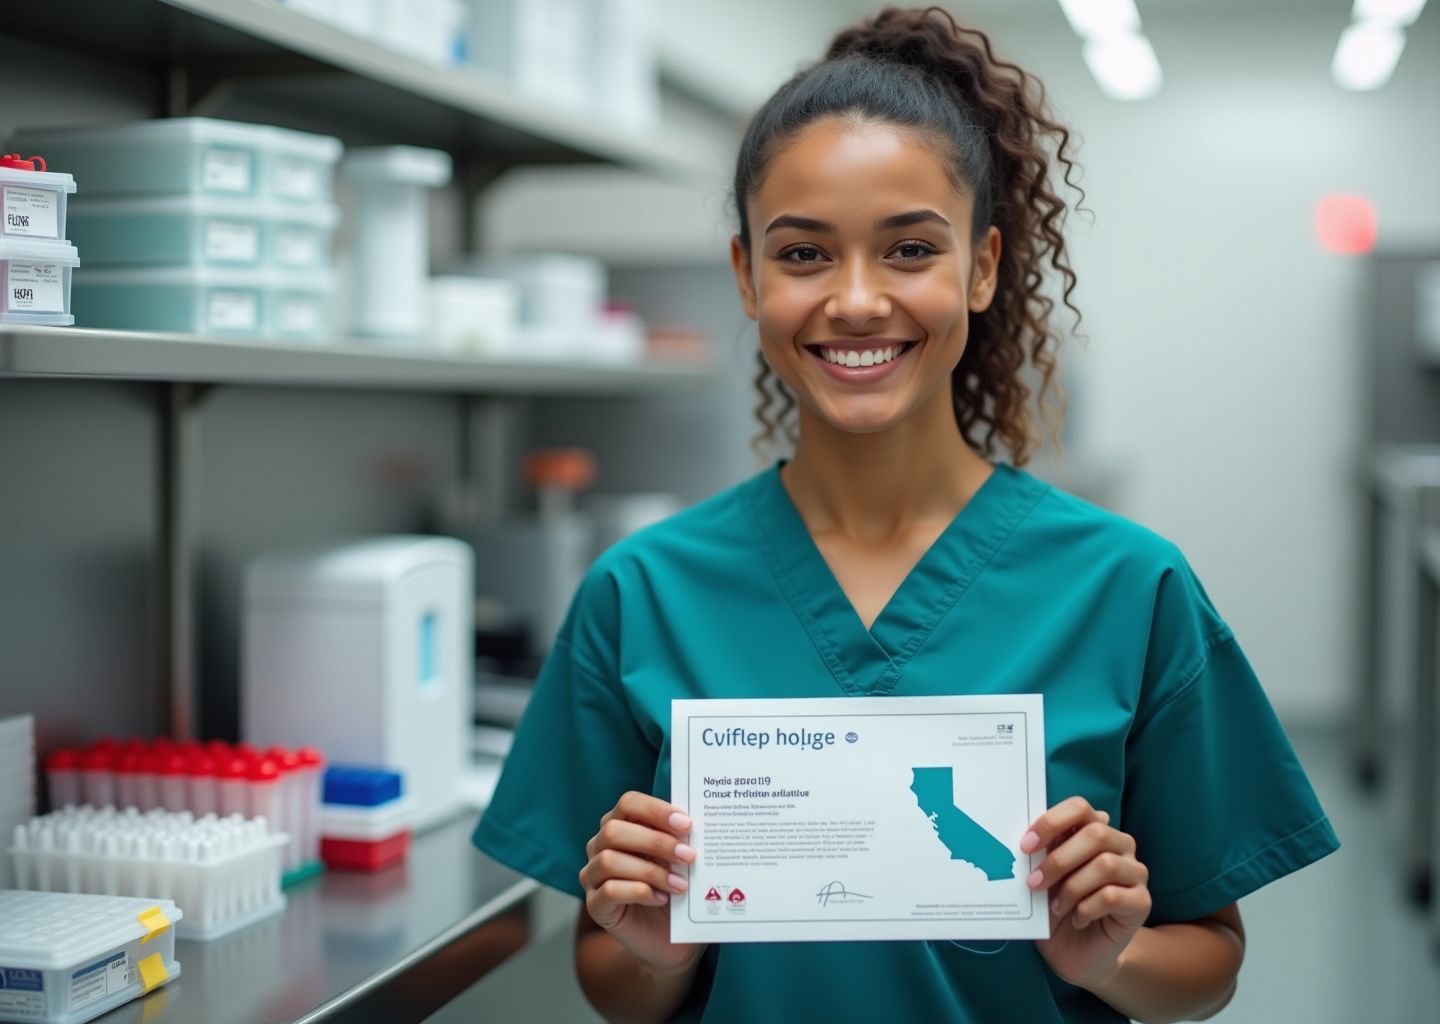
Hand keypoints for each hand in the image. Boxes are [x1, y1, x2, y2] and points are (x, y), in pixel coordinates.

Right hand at [580, 791, 706, 976]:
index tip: (686, 824)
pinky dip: (639, 892)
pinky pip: (609, 890)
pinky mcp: (595, 905)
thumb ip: (680, 839)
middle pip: (614, 830)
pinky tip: (661, 898)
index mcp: (621, 825)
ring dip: (651, 871)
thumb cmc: (676, 890)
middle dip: (656, 841)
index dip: (656, 810)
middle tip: (688, 855)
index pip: (628, 803)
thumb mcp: (679, 861)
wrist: (672, 939)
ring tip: (680, 884)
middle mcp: (599, 846)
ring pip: (610, 861)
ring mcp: (592, 876)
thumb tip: (695, 824)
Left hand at [1023, 796, 1151, 990]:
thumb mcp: (1045, 877)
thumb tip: (1031, 836)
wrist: (1077, 952)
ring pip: (1106, 865)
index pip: (1080, 808)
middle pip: (1097, 834)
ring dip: (1072, 887)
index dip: (1052, 822)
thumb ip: (1043, 852)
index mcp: (1096, 831)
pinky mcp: (1142, 902)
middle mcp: (1121, 846)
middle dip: (1059, 859)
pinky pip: (1112, 896)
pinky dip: (1086, 908)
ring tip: (1056, 907)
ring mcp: (1135, 873)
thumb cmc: (1059, 907)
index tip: (1026, 846)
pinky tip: (1076, 919)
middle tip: (1034, 882)